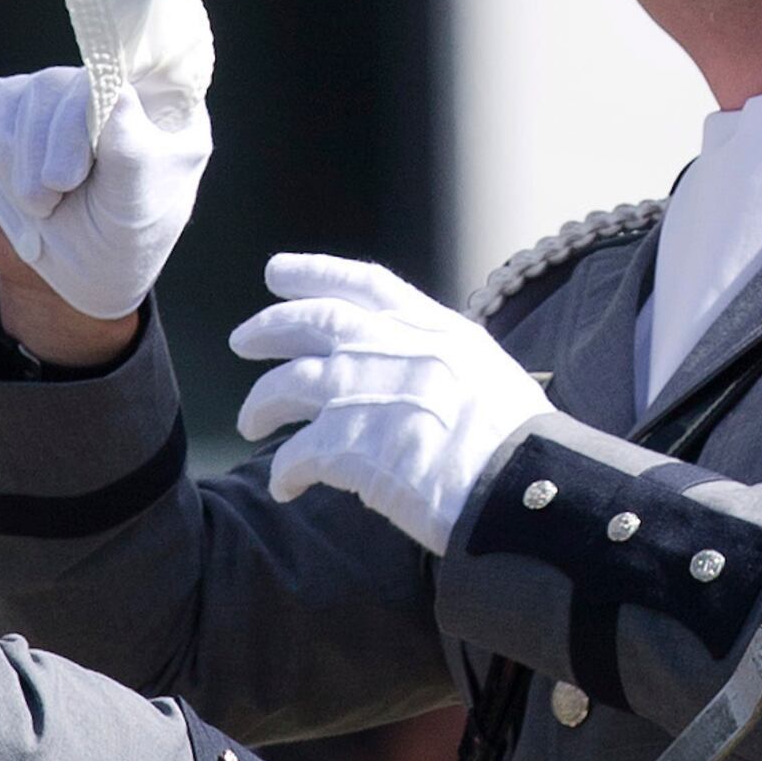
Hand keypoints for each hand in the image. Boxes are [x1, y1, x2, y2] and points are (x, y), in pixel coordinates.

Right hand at [0, 0, 211, 358]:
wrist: (67, 286)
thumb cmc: (123, 244)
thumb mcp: (140, 203)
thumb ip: (129, 150)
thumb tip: (113, 95)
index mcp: (162, 99)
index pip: (149, 43)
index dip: (130, 11)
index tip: (117, 14)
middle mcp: (113, 87)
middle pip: (72, 80)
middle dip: (59, 139)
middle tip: (61, 191)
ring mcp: (61, 98)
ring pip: (31, 98)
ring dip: (28, 162)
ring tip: (49, 206)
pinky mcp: (16, 115)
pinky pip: (0, 112)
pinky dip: (5, 157)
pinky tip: (27, 192)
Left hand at [233, 255, 546, 556]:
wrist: (521, 488)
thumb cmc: (517, 443)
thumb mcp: (486, 373)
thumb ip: (441, 359)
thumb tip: (415, 367)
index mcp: (432, 328)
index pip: (364, 283)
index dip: (316, 272)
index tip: (276, 273)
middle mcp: (393, 348)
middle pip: (314, 324)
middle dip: (271, 327)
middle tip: (241, 339)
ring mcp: (367, 392)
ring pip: (290, 386)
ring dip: (262, 404)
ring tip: (248, 422)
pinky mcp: (350, 446)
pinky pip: (296, 456)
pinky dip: (283, 471)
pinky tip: (282, 486)